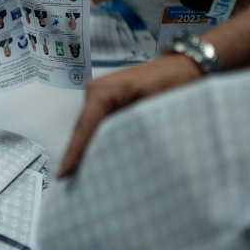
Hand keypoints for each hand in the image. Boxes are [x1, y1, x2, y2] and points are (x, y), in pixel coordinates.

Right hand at [58, 54, 202, 177]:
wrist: (186, 67)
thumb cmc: (174, 84)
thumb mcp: (153, 110)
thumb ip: (131, 133)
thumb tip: (118, 160)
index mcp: (103, 92)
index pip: (85, 127)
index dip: (74, 152)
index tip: (63, 174)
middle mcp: (95, 92)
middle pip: (83, 129)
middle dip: (78, 154)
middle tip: (71, 182)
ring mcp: (100, 96)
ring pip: (89, 128)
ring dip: (88, 148)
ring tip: (81, 176)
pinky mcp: (108, 102)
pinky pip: (99, 124)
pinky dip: (99, 140)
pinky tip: (98, 158)